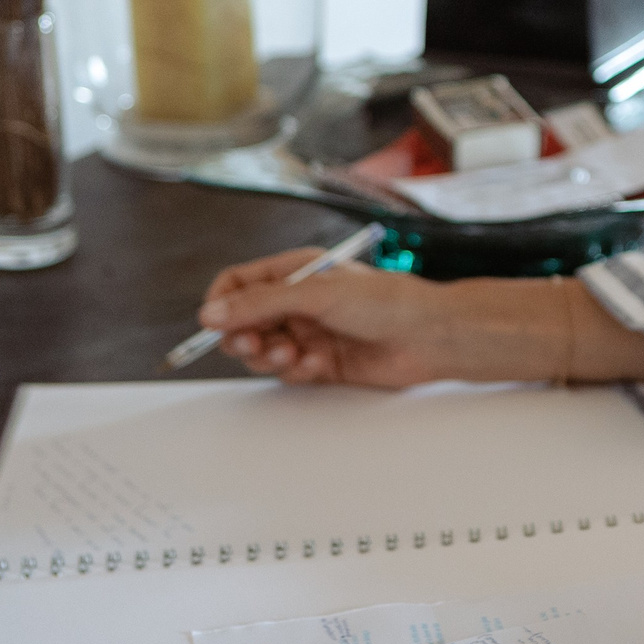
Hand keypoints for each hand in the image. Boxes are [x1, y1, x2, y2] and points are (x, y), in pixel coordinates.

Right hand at [198, 255, 493, 387]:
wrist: (432, 336)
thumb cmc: (388, 301)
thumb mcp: (317, 294)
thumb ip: (261, 303)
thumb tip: (211, 312)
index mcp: (297, 271)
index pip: (240, 284)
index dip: (222, 304)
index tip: (214, 325)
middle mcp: (300, 301)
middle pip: (245, 322)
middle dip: (244, 336)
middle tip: (254, 345)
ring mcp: (311, 333)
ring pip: (264, 350)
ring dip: (270, 356)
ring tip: (292, 356)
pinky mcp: (323, 363)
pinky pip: (289, 372)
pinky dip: (296, 372)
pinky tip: (318, 365)